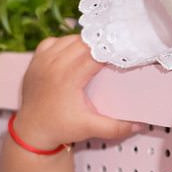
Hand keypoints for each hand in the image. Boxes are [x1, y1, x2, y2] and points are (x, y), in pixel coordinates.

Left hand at [12, 35, 138, 150]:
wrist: (31, 132)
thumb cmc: (60, 128)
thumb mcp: (90, 129)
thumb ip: (117, 127)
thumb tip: (141, 125)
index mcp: (67, 78)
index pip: (94, 53)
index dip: (110, 50)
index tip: (124, 51)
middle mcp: (53, 65)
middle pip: (83, 42)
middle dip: (100, 44)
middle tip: (114, 50)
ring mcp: (41, 61)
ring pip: (68, 39)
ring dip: (83, 42)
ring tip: (96, 51)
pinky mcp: (34, 61)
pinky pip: (52, 42)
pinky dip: (64, 43)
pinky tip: (73, 53)